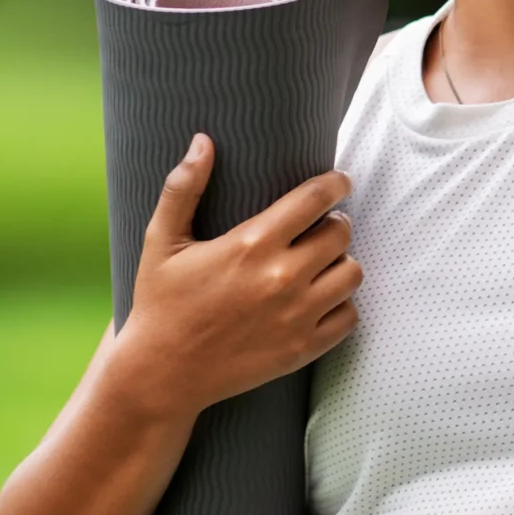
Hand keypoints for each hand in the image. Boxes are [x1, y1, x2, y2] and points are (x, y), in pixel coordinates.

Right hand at [107, 135, 359, 421]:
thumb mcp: (161, 242)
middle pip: (341, 233)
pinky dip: (341, 304)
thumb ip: (183, 188)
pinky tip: (320, 298)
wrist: (161, 374)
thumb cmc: (160, 303)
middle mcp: (282, 278)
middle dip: (334, 224)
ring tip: (320, 263)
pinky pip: (350, 316)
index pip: (316, 199)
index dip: (335, 184)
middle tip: (319, 227)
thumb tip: (203, 141)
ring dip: (340, 263)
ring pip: (352, 273)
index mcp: (251, 245)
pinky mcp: (303, 348)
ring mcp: (297, 316)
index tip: (339, 182)